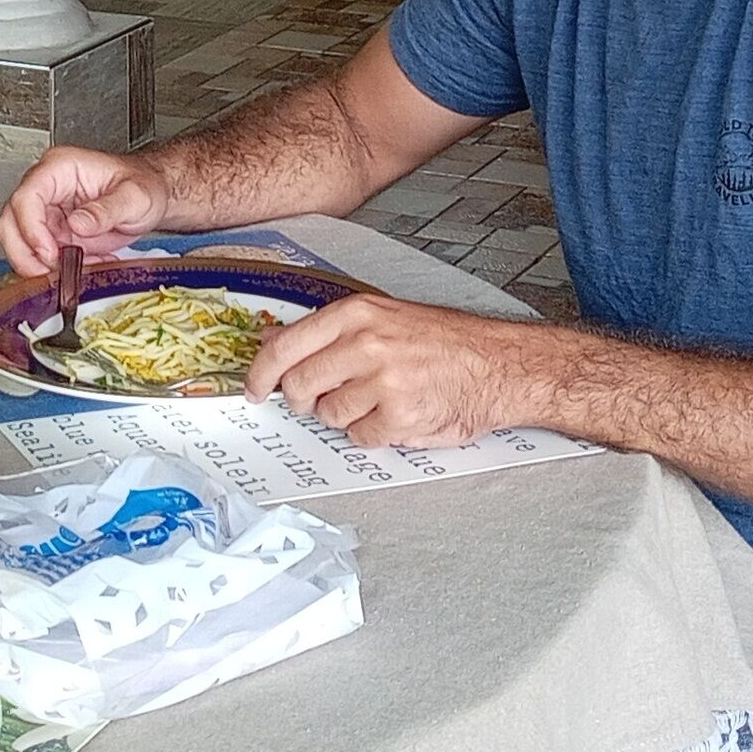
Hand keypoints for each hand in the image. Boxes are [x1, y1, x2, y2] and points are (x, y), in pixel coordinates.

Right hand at [0, 147, 167, 274]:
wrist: (153, 194)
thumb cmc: (144, 183)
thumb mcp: (134, 195)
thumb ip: (106, 210)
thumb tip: (77, 224)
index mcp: (59, 168)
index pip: (26, 197)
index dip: (31, 229)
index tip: (49, 253)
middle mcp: (46, 187)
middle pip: (10, 222)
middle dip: (26, 254)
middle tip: (51, 273)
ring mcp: (47, 211)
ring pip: (19, 243)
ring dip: (41, 265)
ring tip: (76, 270)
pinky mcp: (53, 232)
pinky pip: (41, 256)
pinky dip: (58, 270)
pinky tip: (85, 267)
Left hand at [247, 297, 549, 447]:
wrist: (498, 365)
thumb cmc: (444, 342)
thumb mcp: (382, 316)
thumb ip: (328, 331)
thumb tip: (275, 341)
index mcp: (357, 314)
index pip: (284, 347)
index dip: (259, 374)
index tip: (253, 390)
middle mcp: (366, 344)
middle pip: (299, 386)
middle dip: (305, 400)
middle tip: (322, 398)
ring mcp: (382, 382)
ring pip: (329, 415)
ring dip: (346, 416)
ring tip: (379, 398)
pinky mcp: (399, 418)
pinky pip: (360, 437)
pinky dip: (374, 433)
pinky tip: (396, 415)